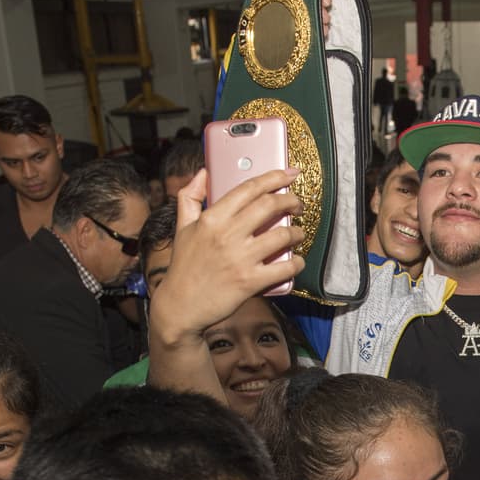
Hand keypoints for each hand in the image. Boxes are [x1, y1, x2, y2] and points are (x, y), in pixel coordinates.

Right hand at [150, 168, 306, 344]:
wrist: (181, 306)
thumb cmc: (184, 267)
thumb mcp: (182, 228)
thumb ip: (190, 197)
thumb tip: (202, 172)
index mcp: (212, 218)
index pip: (249, 188)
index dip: (274, 177)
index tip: (289, 173)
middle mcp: (227, 235)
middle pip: (270, 206)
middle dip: (291, 200)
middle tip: (296, 205)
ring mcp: (240, 258)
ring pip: (282, 235)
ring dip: (298, 232)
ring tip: (298, 233)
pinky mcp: (250, 281)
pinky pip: (285, 267)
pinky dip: (296, 263)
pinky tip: (296, 261)